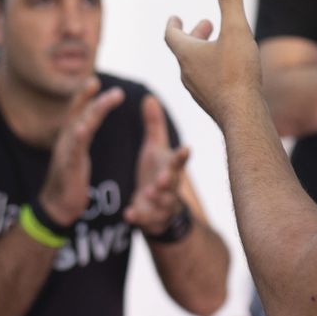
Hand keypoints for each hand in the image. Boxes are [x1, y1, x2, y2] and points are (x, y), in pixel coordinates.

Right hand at [39, 78, 125, 226]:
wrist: (57, 206)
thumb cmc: (69, 181)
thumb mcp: (76, 154)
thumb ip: (81, 137)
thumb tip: (88, 122)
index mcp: (70, 138)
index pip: (77, 112)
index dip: (84, 96)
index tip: (94, 81)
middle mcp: (66, 141)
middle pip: (78, 114)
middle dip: (90, 97)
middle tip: (104, 85)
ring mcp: (66, 153)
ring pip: (80, 127)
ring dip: (94, 111)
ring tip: (107, 99)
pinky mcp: (68, 167)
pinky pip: (74, 150)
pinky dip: (78, 138)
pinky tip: (83, 128)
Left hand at [122, 95, 190, 234]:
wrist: (158, 207)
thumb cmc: (157, 172)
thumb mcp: (155, 148)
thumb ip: (153, 125)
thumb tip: (149, 97)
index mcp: (170, 168)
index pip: (178, 161)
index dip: (182, 156)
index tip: (187, 148)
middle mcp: (169, 186)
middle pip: (172, 183)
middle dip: (169, 180)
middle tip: (164, 177)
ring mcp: (160, 204)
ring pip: (162, 203)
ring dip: (157, 198)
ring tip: (149, 193)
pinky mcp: (149, 217)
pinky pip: (144, 219)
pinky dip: (138, 217)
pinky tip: (129, 214)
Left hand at [165, 0, 262, 127]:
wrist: (243, 117)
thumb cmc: (237, 73)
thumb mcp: (236, 29)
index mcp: (187, 54)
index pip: (171, 35)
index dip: (173, 25)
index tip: (175, 18)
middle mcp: (187, 74)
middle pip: (184, 51)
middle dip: (194, 35)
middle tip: (205, 25)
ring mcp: (198, 92)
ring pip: (195, 68)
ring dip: (204, 53)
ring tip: (219, 46)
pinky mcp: (212, 105)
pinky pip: (207, 83)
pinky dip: (213, 71)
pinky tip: (230, 73)